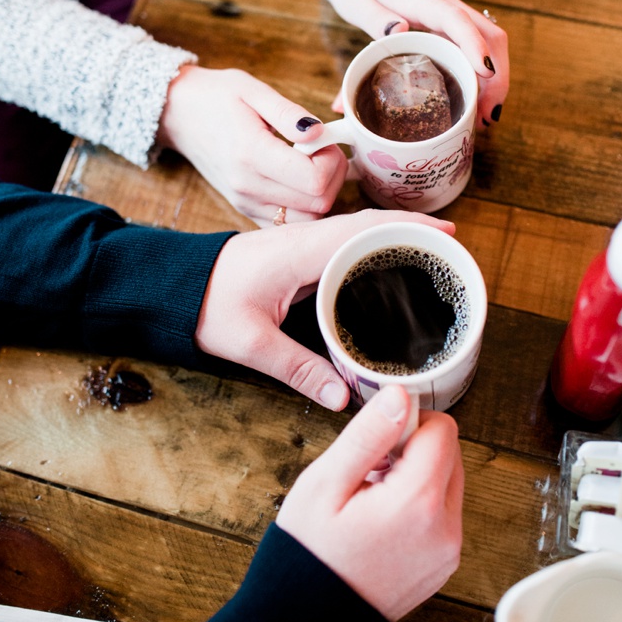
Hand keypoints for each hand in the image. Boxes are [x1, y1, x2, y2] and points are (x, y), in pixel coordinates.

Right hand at [157, 65, 346, 224]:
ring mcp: (245, 202)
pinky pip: (288, 224)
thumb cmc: (216, 97)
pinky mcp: (245, 209)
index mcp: (252, 154)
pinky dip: (305, 207)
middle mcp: (248, 186)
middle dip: (334, 176)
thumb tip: (319, 133)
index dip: (332, 161)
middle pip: (318, 204)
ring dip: (322, 194)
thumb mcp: (253, 90)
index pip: (314, 181)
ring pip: (308, 220)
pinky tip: (301, 181)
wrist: (177, 113)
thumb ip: (289, 113)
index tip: (324, 141)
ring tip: (312, 164)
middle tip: (323, 150)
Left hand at [195, 209, 455, 408]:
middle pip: (371, 223)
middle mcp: (305, 239)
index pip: (365, 229)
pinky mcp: (296, 252)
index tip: (447, 231)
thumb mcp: (251, 344)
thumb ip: (299, 370)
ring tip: (431, 247)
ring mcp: (300, 242)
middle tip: (453, 242)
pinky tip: (388, 259)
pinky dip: (373, 242)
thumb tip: (343, 398)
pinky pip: (344, 240)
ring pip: (359, 228)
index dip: (409, 227)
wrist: (168, 284)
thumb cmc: (204, 305)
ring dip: (396, 232)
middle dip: (415, 227)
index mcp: (300, 252)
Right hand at [277, 385, 464, 621]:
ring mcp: (449, 549)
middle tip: (369, 474)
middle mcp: (446, 527)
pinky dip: (421, 507)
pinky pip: (445, 514)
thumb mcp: (325, 485)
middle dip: (414, 451)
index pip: (443, 430)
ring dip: (418, 478)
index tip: (377, 443)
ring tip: (372, 500)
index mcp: (419, 502)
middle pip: (451, 454)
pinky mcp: (445, 564)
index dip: (409, 425)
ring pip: (449, 483)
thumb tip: (399, 396)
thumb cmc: (308, 556)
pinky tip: (382, 523)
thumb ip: (368, 436)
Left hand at [323, 0, 508, 125]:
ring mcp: (453, 14)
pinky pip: (479, 47)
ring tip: (485, 117)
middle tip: (487, 115)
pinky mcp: (452, 24)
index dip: (474, 44)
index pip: (456, 19)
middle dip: (497, 75)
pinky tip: (476, 100)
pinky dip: (485, 75)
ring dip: (496, 79)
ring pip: (491, 42)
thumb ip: (374, 17)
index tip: (485, 71)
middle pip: (489, 34)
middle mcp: (445, 4)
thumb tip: (398, 31)